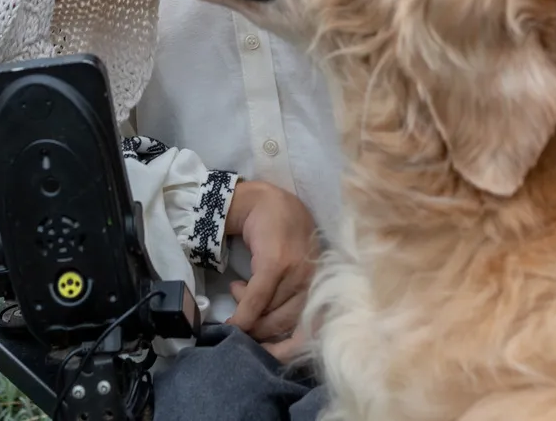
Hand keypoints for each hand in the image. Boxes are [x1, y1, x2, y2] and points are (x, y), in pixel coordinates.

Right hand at [224, 180, 317, 353]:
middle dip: (261, 332)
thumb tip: (273, 332)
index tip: (268, 356)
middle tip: (244, 325)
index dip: (290, 349)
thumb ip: (290, 296)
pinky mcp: (276, 262)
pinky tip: (232, 317)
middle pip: (287, 323)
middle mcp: (314, 279)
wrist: (265, 200)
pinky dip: (242, 312)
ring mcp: (297, 270)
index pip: (313, 328)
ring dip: (248, 314)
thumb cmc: (281, 235)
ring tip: (239, 294)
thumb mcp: (292, 268)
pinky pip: (257, 298)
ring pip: (269, 313)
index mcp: (323, 283)